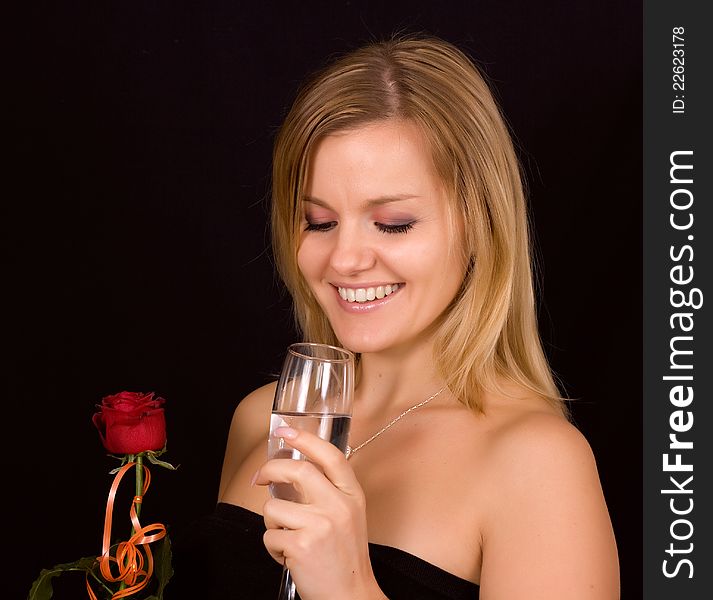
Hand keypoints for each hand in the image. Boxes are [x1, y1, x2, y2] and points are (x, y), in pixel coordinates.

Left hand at [253, 427, 383, 599]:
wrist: (351, 597)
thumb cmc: (345, 557)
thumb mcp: (348, 516)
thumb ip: (328, 492)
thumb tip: (290, 471)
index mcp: (352, 495)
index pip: (330, 456)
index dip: (305, 439)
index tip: (285, 431)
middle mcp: (339, 505)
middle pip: (297, 471)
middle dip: (270, 470)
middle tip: (259, 478)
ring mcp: (320, 524)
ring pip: (274, 508)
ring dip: (273, 525)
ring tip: (289, 540)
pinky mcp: (301, 545)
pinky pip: (269, 535)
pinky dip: (273, 548)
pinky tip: (290, 557)